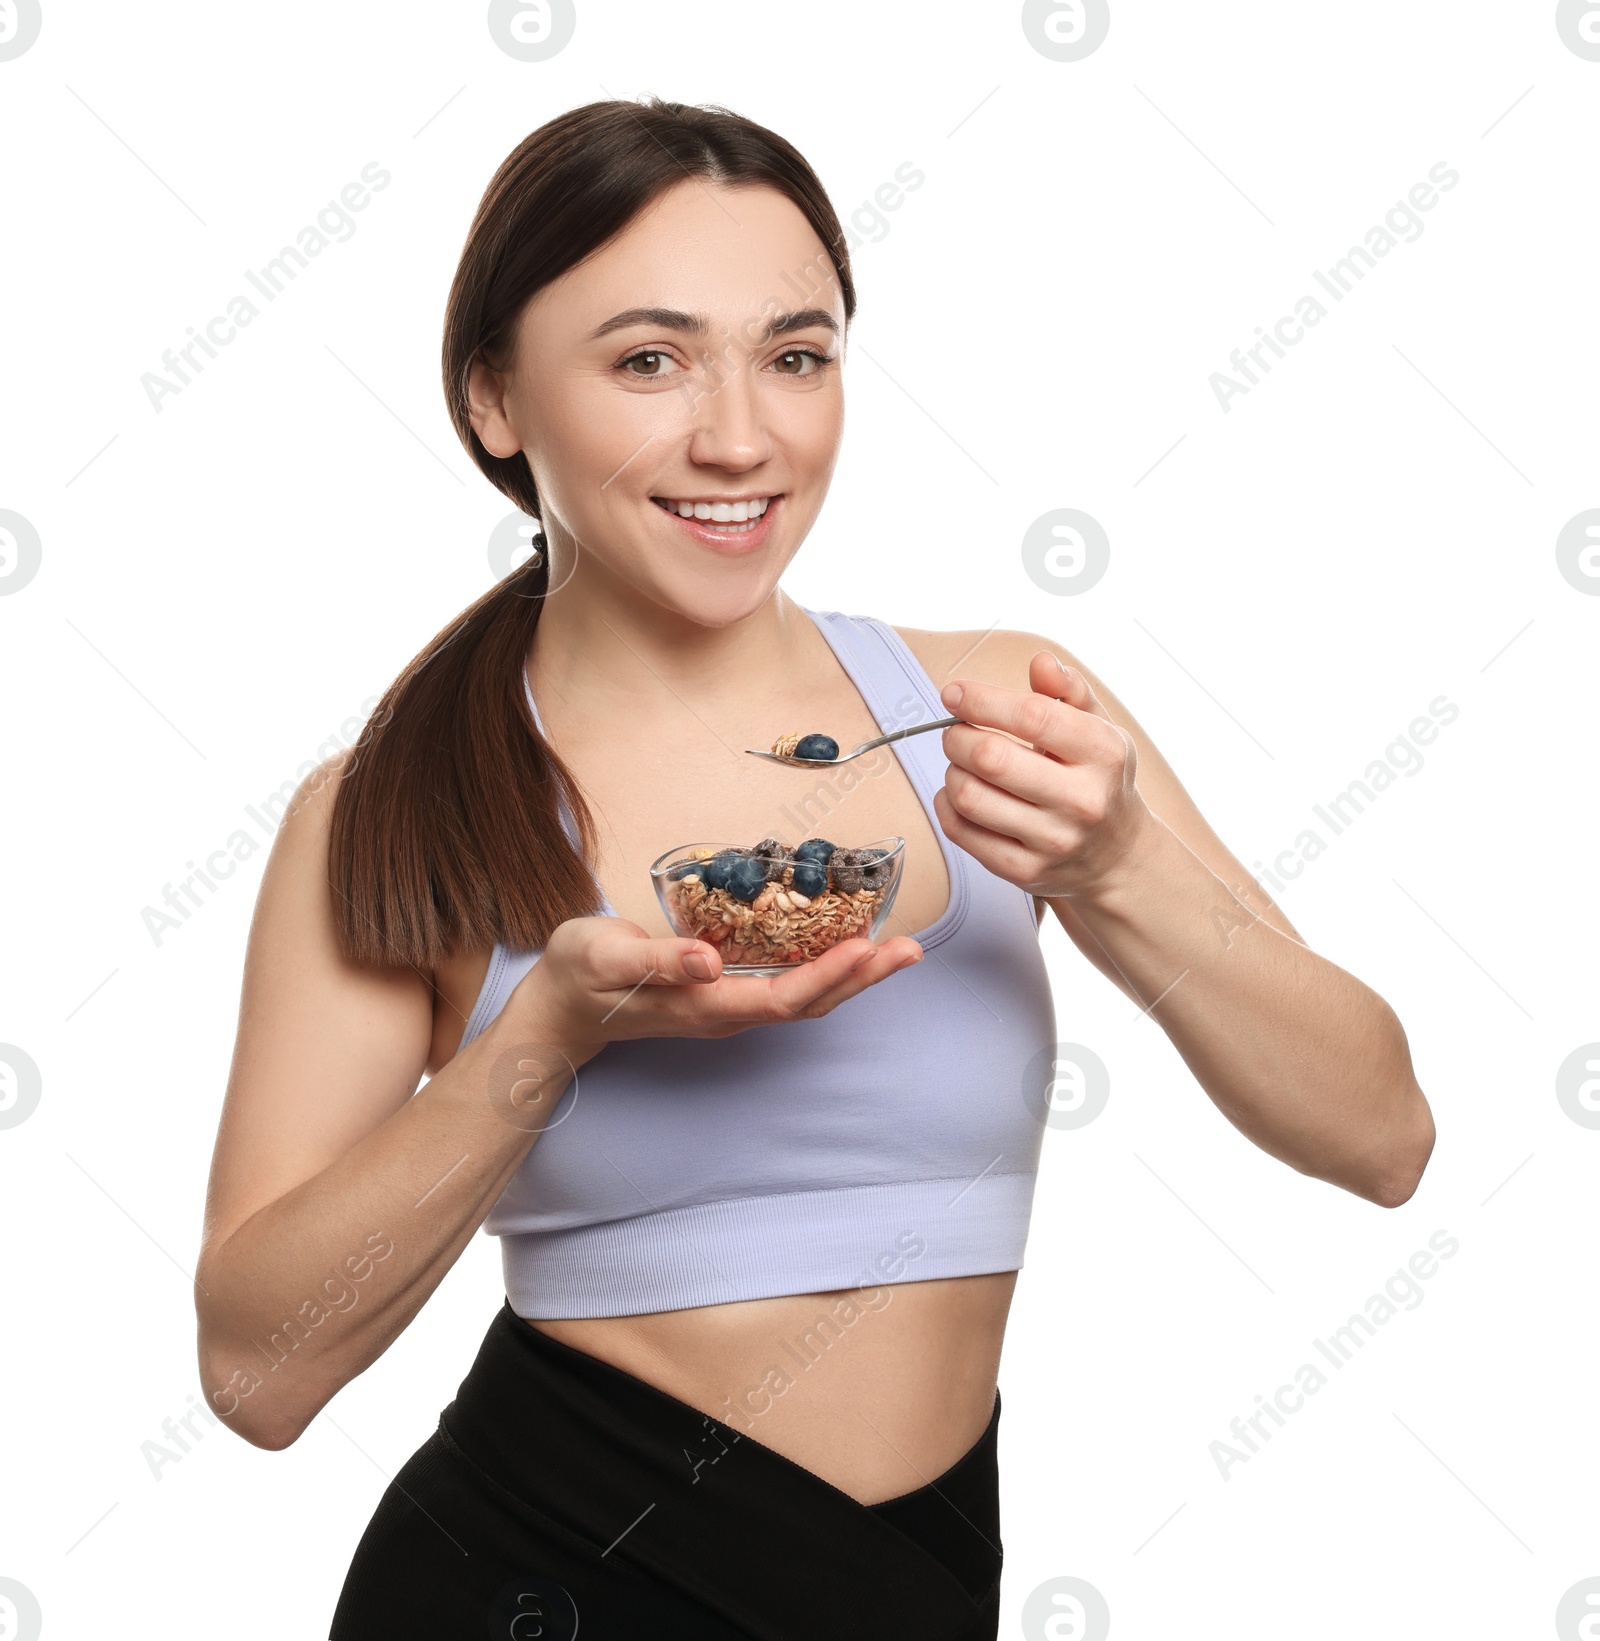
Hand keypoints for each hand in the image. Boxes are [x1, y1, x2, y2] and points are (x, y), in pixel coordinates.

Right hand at [511, 916, 923, 1060]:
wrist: (558, 1008)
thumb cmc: (578, 974)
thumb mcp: (604, 957)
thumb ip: (656, 959)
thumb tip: (710, 960)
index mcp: (704, 1006)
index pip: (781, 997)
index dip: (828, 976)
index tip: (867, 946)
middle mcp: (725, 1013)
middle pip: (808, 1004)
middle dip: (862, 978)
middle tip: (910, 949)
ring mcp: (727, 1007)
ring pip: (803, 999)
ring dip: (851, 976)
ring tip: (894, 949)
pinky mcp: (724, 994)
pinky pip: (786, 986)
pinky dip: (823, 968)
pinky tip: (841, 946)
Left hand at [933, 649, 1151, 900]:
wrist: (1118, 856)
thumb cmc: (1099, 780)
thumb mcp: (1100, 730)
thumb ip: (1069, 691)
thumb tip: (1041, 662)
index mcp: (1104, 753)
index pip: (1031, 716)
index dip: (982, 701)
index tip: (954, 693)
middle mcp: (1082, 800)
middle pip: (990, 758)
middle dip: (957, 737)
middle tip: (956, 732)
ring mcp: (1053, 841)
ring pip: (969, 796)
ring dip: (952, 771)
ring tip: (963, 764)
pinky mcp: (1025, 871)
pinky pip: (961, 831)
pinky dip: (947, 805)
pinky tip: (960, 794)